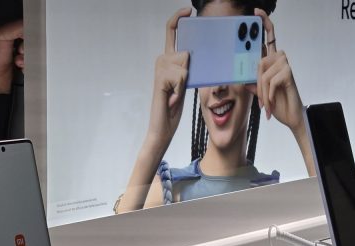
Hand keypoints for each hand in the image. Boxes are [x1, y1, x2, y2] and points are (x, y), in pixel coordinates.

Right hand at [148, 7, 191, 142]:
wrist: (162, 126)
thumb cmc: (173, 106)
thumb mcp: (184, 82)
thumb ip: (187, 67)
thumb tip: (195, 53)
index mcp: (167, 59)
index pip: (172, 32)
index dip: (179, 18)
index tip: (188, 10)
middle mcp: (161, 60)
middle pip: (186, 52)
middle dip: (189, 71)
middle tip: (179, 89)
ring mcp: (159, 68)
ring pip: (186, 63)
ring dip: (185, 82)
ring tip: (175, 94)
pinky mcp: (160, 78)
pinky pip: (181, 75)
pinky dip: (180, 89)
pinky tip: (171, 98)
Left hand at [251, 9, 303, 131]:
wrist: (291, 116)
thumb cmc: (278, 103)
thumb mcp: (261, 93)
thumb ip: (252, 83)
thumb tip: (242, 79)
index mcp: (272, 60)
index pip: (269, 38)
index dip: (263, 23)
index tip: (256, 12)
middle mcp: (279, 59)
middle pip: (258, 63)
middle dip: (258, 86)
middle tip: (262, 102)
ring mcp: (285, 65)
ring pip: (262, 74)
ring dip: (263, 93)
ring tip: (268, 104)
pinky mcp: (288, 72)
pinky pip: (269, 81)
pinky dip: (269, 95)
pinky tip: (273, 103)